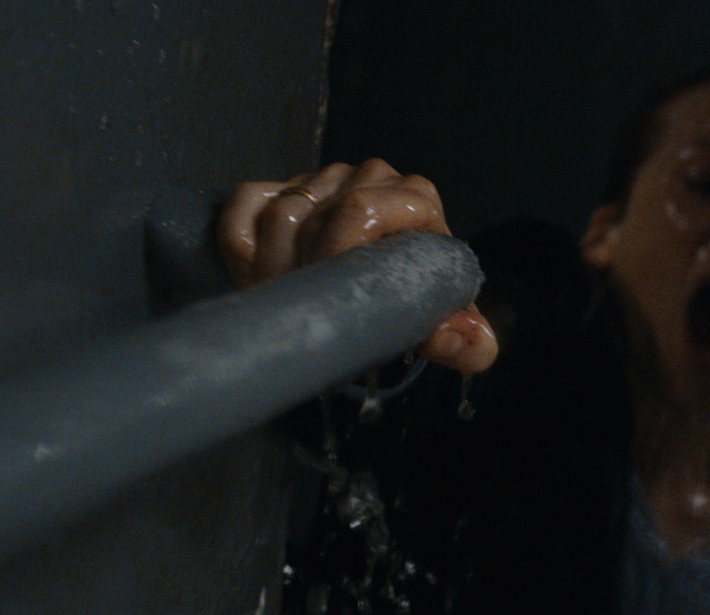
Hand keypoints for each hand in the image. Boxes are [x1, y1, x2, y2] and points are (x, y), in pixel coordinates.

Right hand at [218, 158, 497, 374]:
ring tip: (293, 300)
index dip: (338, 257)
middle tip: (309, 309)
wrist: (385, 297)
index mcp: (417, 198)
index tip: (335, 299)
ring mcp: (325, 177)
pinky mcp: (282, 185)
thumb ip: (466, 343)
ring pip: (281, 210)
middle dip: (305, 268)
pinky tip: (261, 273)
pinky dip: (243, 239)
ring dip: (273, 263)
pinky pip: (246, 200)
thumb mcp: (449, 334)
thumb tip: (450, 339)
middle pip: (314, 214)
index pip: (359, 211)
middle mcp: (372, 176)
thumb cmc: (418, 310)